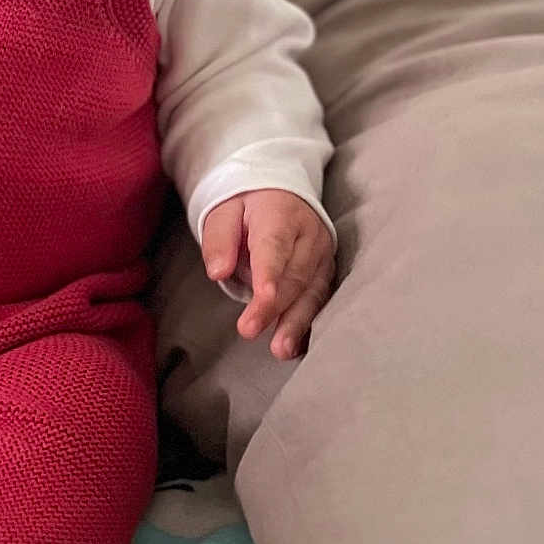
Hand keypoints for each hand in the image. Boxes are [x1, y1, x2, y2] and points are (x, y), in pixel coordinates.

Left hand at [201, 189, 334, 360]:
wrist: (281, 194)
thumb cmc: (246, 206)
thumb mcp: (224, 211)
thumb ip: (219, 239)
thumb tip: (217, 272)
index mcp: (281, 213)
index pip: (274, 246)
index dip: (270, 273)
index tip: (262, 297)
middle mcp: (309, 234)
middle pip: (294, 274)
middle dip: (274, 306)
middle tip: (248, 330)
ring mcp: (322, 255)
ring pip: (313, 292)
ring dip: (297, 322)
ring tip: (281, 349)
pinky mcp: (326, 272)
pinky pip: (320, 300)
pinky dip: (308, 324)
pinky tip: (296, 347)